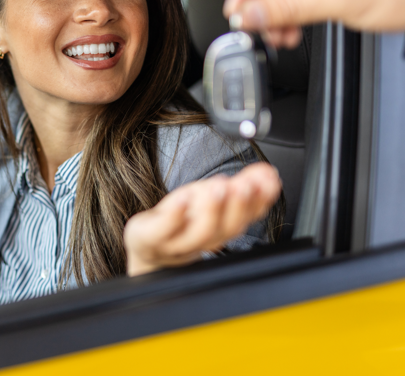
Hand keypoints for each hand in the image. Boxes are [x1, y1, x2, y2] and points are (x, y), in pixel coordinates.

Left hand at [124, 163, 280, 275]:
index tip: (269, 180)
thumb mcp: (211, 197)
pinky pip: (165, 230)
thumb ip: (240, 185)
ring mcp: (178, 242)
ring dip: (213, 209)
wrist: (148, 246)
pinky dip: (175, 215)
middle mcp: (205, 239)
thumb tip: (267, 172)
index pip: (248, 217)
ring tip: (218, 187)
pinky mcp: (152, 238)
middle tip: (244, 185)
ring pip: (201, 233)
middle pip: (228, 228)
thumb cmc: (182, 220)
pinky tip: (183, 198)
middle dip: (239, 205)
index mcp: (222, 229)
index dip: (261, 199)